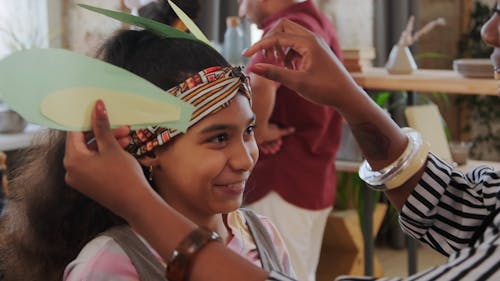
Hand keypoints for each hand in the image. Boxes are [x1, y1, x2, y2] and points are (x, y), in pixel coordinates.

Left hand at [64, 100, 151, 219]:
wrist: (136, 203)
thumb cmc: (123, 176)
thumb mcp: (111, 147)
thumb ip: (101, 126)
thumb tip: (97, 106)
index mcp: (72, 160)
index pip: (75, 133)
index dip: (88, 120)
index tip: (100, 112)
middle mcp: (71, 170)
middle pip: (84, 143)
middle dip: (103, 132)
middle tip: (121, 126)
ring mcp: (80, 179)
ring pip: (91, 153)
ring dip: (107, 143)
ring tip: (126, 137)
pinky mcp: (89, 184)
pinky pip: (94, 163)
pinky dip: (105, 155)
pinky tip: (121, 148)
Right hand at [243, 19, 359, 108]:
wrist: (347, 96)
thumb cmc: (326, 89)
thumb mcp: (297, 83)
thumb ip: (275, 74)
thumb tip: (254, 67)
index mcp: (308, 42)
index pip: (276, 36)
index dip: (259, 46)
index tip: (245, 56)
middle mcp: (311, 39)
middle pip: (282, 27)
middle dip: (269, 41)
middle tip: (264, 58)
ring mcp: (314, 44)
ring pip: (289, 36)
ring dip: (278, 48)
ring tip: (277, 66)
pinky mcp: (315, 51)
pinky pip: (295, 45)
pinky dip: (287, 54)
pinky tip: (288, 69)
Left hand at [255, 123, 293, 153]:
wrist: (258, 131)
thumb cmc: (268, 131)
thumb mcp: (278, 132)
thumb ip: (286, 131)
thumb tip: (293, 129)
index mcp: (272, 129)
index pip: (276, 136)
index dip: (278, 141)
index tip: (279, 145)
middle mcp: (267, 132)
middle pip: (271, 140)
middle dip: (274, 145)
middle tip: (276, 150)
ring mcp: (261, 136)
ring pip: (266, 143)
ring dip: (270, 148)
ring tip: (272, 152)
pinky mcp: (257, 140)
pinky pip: (261, 145)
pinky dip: (264, 148)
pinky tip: (266, 152)